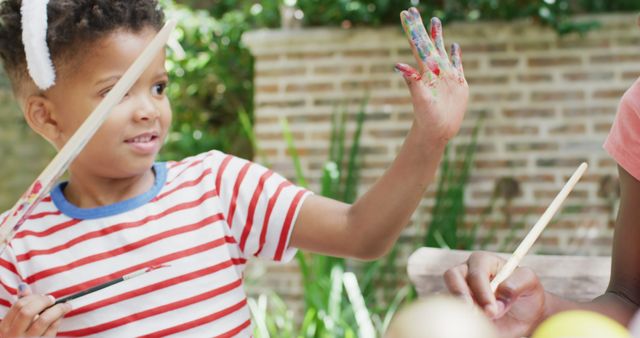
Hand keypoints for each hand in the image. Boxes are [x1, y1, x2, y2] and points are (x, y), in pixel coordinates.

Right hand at [0, 283, 71, 336]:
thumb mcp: (13, 325)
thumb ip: (20, 307)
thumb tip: (23, 286)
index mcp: (4, 328)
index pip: (19, 306)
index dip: (34, 297)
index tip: (45, 297)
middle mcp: (13, 336)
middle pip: (28, 311)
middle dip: (43, 301)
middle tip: (53, 299)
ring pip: (42, 321)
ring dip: (58, 310)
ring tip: (66, 306)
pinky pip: (51, 331)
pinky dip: (58, 321)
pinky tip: (62, 317)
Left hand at [397, 8, 468, 142]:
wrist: (437, 130)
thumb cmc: (426, 117)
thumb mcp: (419, 99)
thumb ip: (412, 82)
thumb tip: (398, 66)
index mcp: (424, 70)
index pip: (417, 44)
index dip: (411, 29)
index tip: (405, 14)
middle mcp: (434, 69)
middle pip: (426, 43)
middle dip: (420, 27)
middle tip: (412, 10)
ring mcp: (445, 75)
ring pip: (441, 50)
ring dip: (438, 36)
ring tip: (435, 20)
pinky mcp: (457, 83)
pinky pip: (456, 64)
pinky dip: (455, 54)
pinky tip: (455, 46)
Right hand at [443, 252, 545, 337]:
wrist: (525, 315)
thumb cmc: (526, 293)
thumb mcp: (530, 282)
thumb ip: (519, 281)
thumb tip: (503, 289)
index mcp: (484, 261)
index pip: (476, 271)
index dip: (481, 290)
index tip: (491, 310)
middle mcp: (467, 272)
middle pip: (452, 275)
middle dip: (462, 294)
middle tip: (475, 312)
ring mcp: (460, 289)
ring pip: (449, 294)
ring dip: (461, 308)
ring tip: (479, 320)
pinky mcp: (457, 305)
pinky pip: (450, 309)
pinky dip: (459, 318)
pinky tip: (473, 324)